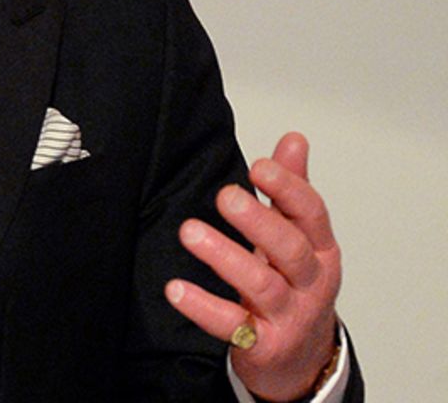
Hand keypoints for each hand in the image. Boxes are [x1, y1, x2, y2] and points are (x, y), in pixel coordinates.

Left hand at [165, 132, 341, 400]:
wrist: (300, 358)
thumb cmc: (293, 285)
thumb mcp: (297, 236)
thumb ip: (291, 189)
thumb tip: (293, 139)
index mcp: (320, 250)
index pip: (311, 214)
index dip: (288, 189)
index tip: (258, 166)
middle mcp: (310, 283)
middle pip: (289, 249)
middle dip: (258, 221)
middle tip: (225, 196)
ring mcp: (289, 316)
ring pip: (261, 286)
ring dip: (225, 258)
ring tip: (190, 233)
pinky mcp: (263, 345)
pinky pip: (233, 326)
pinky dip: (204, 308)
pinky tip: (177, 289)